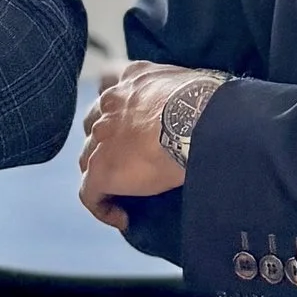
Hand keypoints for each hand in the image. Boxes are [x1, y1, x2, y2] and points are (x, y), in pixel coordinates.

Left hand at [77, 63, 206, 227]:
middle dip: (104, 142)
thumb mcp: (193, 84)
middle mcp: (111, 103)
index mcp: (133, 78)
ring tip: (124, 195)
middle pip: (94, 124)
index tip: (126, 122)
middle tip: (126, 162)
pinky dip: (103, 207)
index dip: (114, 105)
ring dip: (103, 175)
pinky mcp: (101, 168)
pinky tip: (122, 218)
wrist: (198, 122)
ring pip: (89, 159)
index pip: (109, 83)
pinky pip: (90, 194)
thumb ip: (182, 91)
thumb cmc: (208, 103)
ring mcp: (101, 136)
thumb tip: (201, 108)